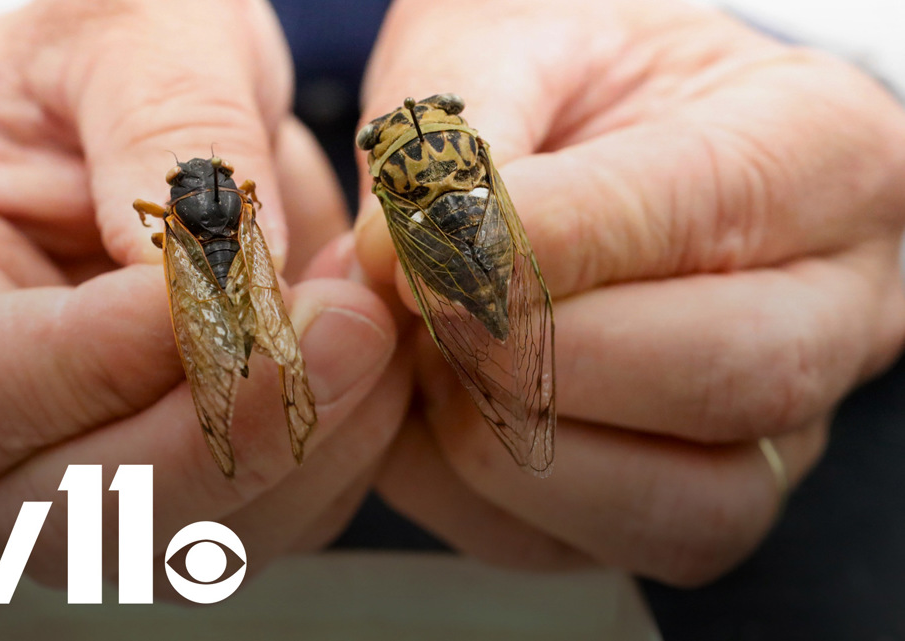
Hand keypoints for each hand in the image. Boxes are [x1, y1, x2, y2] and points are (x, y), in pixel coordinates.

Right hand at [0, 0, 409, 594]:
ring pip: (173, 542)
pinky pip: (256, 528)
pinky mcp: (170, 490)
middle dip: (223, 431)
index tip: (233, 291)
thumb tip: (226, 273)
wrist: (151, 108)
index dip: (102, 359)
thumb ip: (168, 130)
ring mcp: (63, 467)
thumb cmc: (109, 61)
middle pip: (65, 505)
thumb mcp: (132, 35)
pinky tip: (362, 362)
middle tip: (347, 326)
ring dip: (299, 446)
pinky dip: (331, 460)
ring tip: (363, 318)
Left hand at [357, 0, 904, 584]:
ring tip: (434, 361)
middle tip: (423, 312)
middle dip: (534, 358)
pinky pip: (601, 550)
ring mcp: (779, 423)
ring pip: (684, 506)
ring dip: (514, 445)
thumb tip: (395, 253)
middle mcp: (835, 304)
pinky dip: (484, 500)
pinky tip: (438, 414)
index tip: (411, 247)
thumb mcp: (508, 43)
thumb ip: (455, 134)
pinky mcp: (693, 495)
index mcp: (818, 151)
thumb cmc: (562, 77)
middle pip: (726, 378)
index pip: (698, 215)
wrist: (596, 133)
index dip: (536, 246)